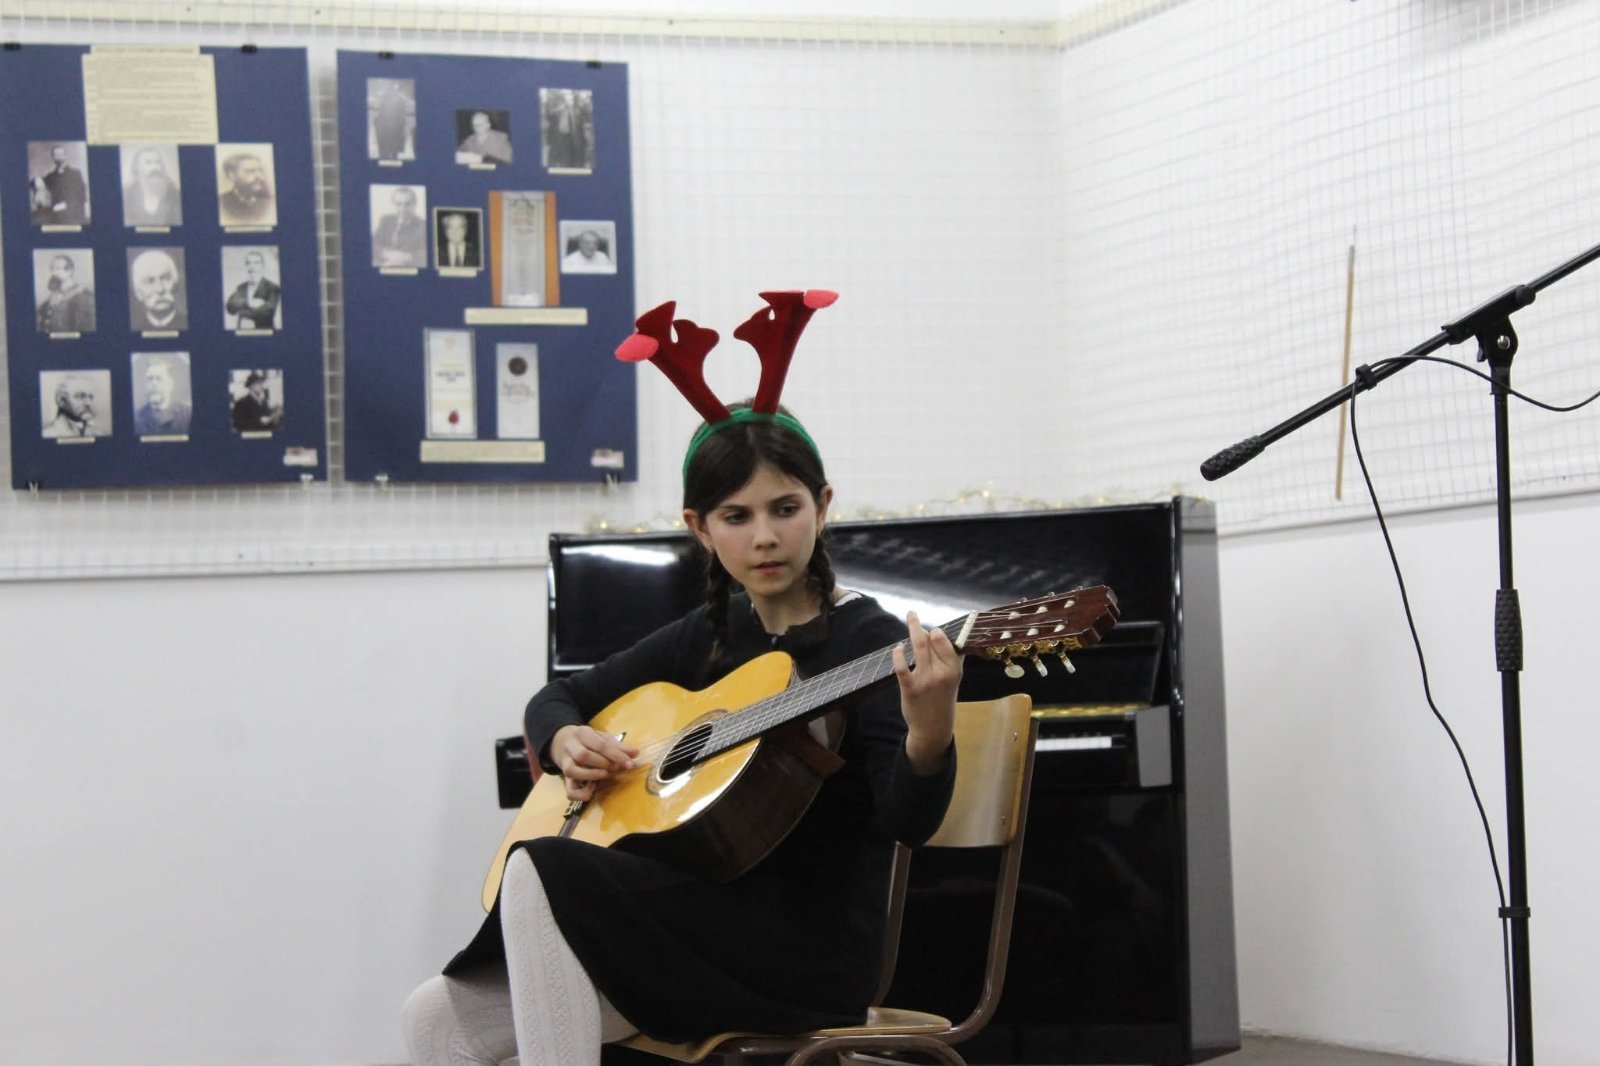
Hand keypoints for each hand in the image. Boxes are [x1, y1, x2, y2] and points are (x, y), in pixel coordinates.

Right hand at [549, 724, 639, 801]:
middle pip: (583, 755)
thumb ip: (618, 746)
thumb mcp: (602, 738)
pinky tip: (592, 791)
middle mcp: (570, 747)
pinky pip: (569, 790)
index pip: (599, 744)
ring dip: (590, 775)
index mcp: (582, 733)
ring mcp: (565, 763)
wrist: (562, 741)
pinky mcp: (564, 778)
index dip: (616, 755)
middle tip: (616, 768)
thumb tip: (635, 753)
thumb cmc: (588, 741)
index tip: (629, 763)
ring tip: (604, 775)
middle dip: (603, 763)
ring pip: (571, 770)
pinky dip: (580, 794)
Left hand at [892, 611, 961, 773]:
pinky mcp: (910, 687)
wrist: (933, 728)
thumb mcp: (954, 679)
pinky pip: (901, 664)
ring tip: (911, 615)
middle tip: (915, 621)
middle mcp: (942, 673)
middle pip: (931, 639)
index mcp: (955, 669)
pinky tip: (898, 648)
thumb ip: (953, 659)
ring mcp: (925, 680)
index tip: (932, 631)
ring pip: (918, 645)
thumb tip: (950, 635)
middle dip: (923, 629)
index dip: (936, 632)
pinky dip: (898, 652)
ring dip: (913, 627)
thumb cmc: (943, 699)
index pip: (945, 640)